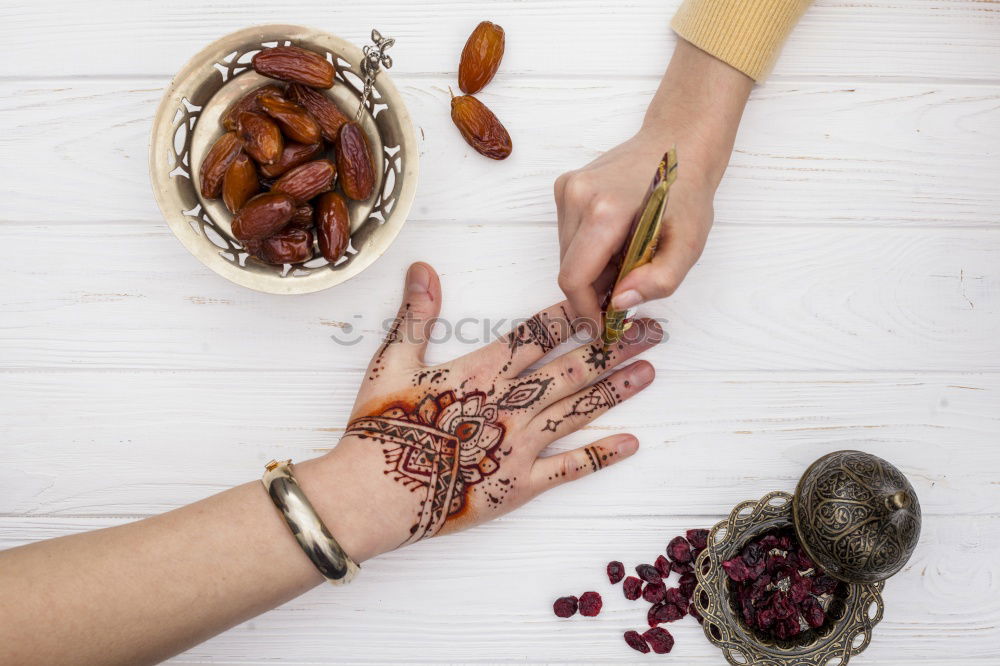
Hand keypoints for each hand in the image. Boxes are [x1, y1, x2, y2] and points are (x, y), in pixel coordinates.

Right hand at [313, 262, 661, 559]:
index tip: (607, 297)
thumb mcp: (392, 361)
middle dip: (615, 345)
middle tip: (652, 329)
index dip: (575, 314)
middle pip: (574, 367)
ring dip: (617, 389)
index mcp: (484, 370)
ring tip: (650, 371)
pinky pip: (570, 468)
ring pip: (580, 409)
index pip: (539, 333)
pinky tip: (632, 443)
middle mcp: (513, 402)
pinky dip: (601, 455)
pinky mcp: (521, 484)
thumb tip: (423, 266)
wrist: (377, 492)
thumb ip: (416, 314)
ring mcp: (521, 444)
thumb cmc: (382, 426)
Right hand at [554, 38, 752, 325]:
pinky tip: (616, 239)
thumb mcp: (689, 243)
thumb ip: (660, 279)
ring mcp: (567, 188)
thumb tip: (620, 302)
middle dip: (593, 289)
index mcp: (604, 211)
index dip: (585, 309)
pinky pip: (567, 235)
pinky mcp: (565, 186)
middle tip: (627, 287)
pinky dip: (588, 248)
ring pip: (565, 254)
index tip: (602, 326)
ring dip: (591, 268)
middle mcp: (576, 196)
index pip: (574, 278)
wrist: (679, 143)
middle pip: (568, 268)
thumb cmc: (687, 192)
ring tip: (626, 258)